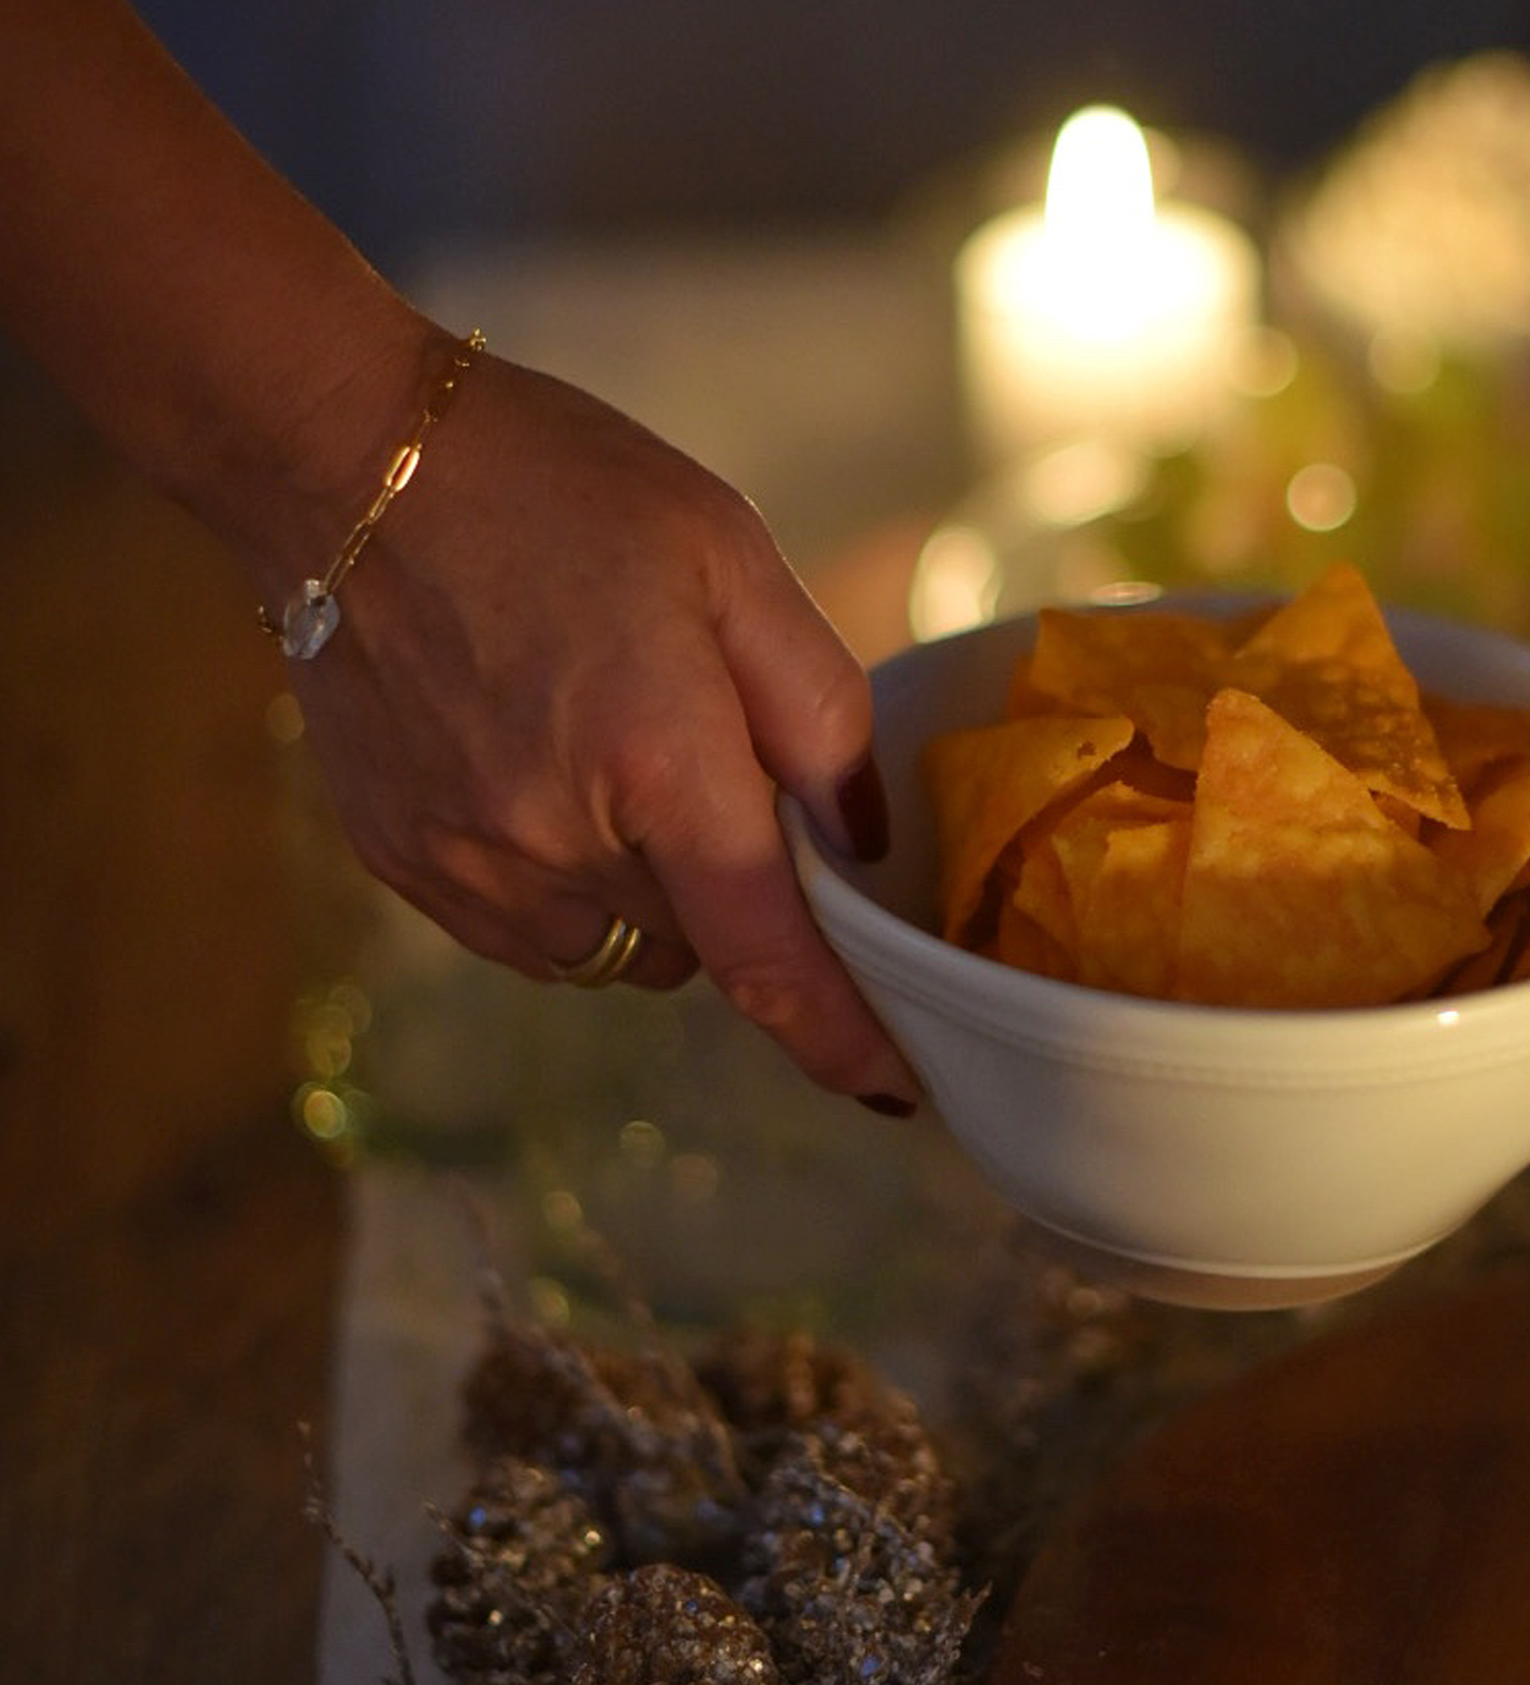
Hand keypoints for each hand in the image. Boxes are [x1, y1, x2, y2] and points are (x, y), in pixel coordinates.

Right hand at [278, 342, 920, 1108]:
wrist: (341, 460)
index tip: (898, 1089)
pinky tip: (551, 782)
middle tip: (718, 773)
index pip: (768, 959)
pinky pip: (532, 933)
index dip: (841, 1040)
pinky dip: (571, 890)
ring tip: (620, 763)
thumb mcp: (732, 562)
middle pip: (701, 947)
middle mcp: (557, 845)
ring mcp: (469, 866)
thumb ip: (819, 712)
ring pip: (617, 951)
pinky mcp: (407, 865)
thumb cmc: (556, 492)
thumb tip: (861, 844)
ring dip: (654, 896)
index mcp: (658, 765)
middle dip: (738, 892)